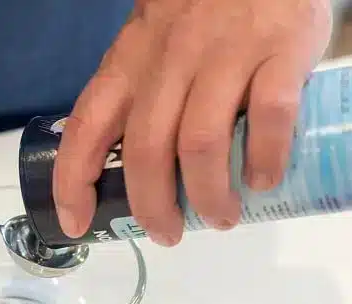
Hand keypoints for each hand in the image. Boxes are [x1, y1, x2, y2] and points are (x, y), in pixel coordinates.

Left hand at [52, 0, 331, 245]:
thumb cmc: (201, 8)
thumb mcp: (152, 42)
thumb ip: (140, 90)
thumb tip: (133, 163)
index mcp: (129, 61)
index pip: (86, 126)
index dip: (72, 181)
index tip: (75, 222)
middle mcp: (169, 60)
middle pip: (144, 149)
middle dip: (151, 206)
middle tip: (167, 234)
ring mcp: (225, 55)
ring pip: (199, 144)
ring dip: (207, 196)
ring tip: (220, 218)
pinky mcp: (279, 51)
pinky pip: (269, 117)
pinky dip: (265, 160)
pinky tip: (263, 182)